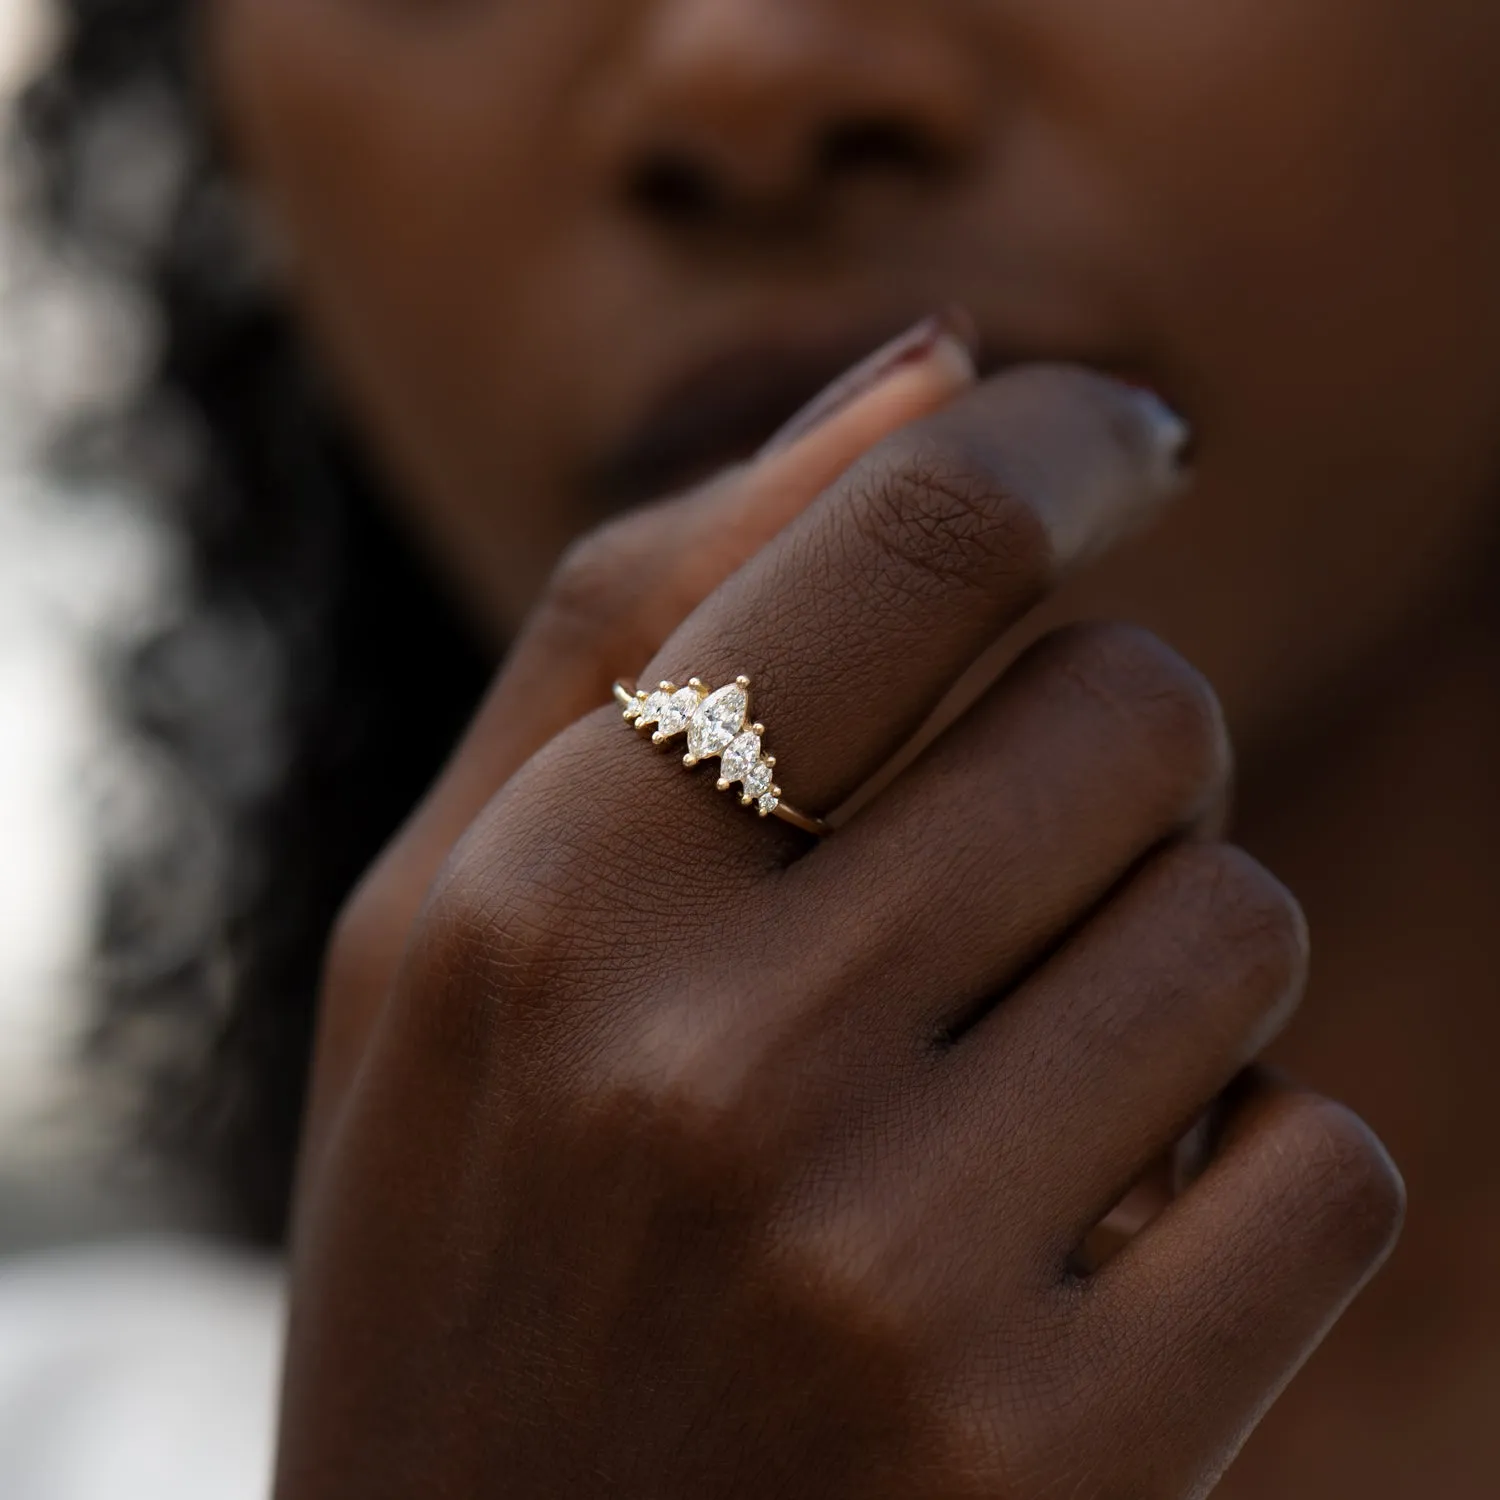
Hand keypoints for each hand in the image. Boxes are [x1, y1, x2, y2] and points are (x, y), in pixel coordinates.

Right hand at [277, 331, 1402, 1498]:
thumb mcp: (455, 919)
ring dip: (1173, 954)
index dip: (1063, 440)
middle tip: (1010, 850)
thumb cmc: (465, 1238)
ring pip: (1241, 926)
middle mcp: (711, 1070)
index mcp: (547, 901)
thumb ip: (651, 611)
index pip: (918, 543)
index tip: (1123, 436)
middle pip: (1128, 713)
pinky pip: (1323, 1173)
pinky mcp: (1059, 1462)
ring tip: (1019, 1065)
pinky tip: (1097, 1232)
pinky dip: (1249, 1171)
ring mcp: (891, 1281)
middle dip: (1110, 743)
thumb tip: (928, 373)